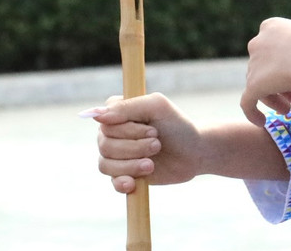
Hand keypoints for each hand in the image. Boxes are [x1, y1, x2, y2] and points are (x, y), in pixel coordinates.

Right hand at [89, 93, 204, 192]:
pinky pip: (112, 181)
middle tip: (158, 144)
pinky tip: (133, 183)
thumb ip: (127, 106)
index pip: (105, 122)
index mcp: (118, 113)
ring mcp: (116, 155)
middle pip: (105, 145)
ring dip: (132, 164)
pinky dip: (122, 182)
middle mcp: (112, 133)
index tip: (153, 130)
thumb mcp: (157, 107)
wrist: (194, 152)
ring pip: (106, 164)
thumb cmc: (177, 125)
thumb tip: (95, 114)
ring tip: (152, 163)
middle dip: (135, 147)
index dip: (128, 130)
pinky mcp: (123, 174)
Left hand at [241, 17, 290, 125]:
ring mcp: (253, 64)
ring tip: (287, 110)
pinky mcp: (252, 84)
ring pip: (258, 86)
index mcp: (270, 27)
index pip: (271, 48)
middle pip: (264, 68)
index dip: (282, 64)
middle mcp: (257, 43)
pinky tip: (262, 122)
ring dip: (273, 99)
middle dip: (278, 84)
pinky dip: (253, 113)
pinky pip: (247, 102)